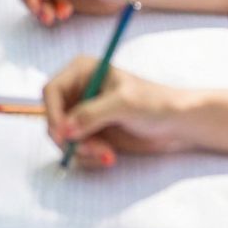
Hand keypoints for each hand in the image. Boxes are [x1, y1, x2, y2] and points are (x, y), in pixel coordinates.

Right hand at [45, 58, 193, 167]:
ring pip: (64, 137)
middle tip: (94, 150)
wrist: (176, 124)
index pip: (51, 91)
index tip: (63, 137)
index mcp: (82, 71)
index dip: (53, 114)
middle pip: (54, 117)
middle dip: (71, 138)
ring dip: (83, 150)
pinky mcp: (91, 133)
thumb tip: (63, 130)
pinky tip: (109, 156)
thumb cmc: (154, 103)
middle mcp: (78, 90)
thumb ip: (91, 115)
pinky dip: (89, 157)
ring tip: (108, 155)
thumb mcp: (123, 104)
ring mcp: (83, 113)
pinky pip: (76, 149)